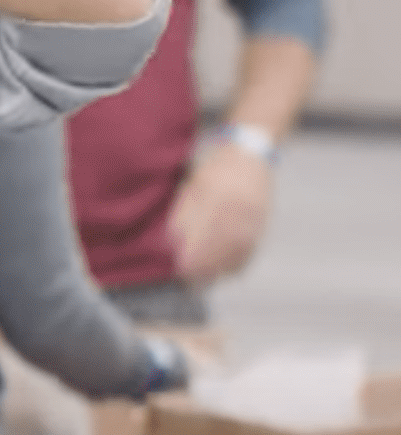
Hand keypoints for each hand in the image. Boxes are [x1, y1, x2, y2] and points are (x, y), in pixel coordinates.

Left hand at [170, 139, 273, 283]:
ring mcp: (254, 214)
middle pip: (222, 244)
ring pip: (238, 249)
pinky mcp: (263, 221)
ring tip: (204, 282)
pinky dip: (239, 263)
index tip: (180, 268)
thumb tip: (171, 243)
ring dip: (221, 268)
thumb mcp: (192, 186)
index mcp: (216, 195)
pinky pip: (252, 248)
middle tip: (190, 281)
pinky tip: (225, 273)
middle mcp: (238, 206)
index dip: (193, 253)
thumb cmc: (214, 170)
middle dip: (206, 265)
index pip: (204, 232)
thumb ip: (182, 215)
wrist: (250, 152)